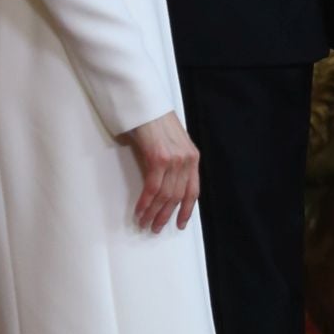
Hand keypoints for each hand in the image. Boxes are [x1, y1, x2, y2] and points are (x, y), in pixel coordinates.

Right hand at [123, 111, 200, 232]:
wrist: (146, 105)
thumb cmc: (155, 122)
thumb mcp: (172, 144)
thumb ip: (173, 163)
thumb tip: (165, 186)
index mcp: (193, 157)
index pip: (193, 191)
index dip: (186, 210)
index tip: (181, 224)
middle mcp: (187, 160)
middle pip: (177, 196)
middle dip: (166, 215)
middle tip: (155, 228)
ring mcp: (174, 159)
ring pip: (165, 195)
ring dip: (154, 213)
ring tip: (145, 223)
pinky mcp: (159, 158)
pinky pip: (152, 188)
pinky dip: (145, 203)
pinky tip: (140, 211)